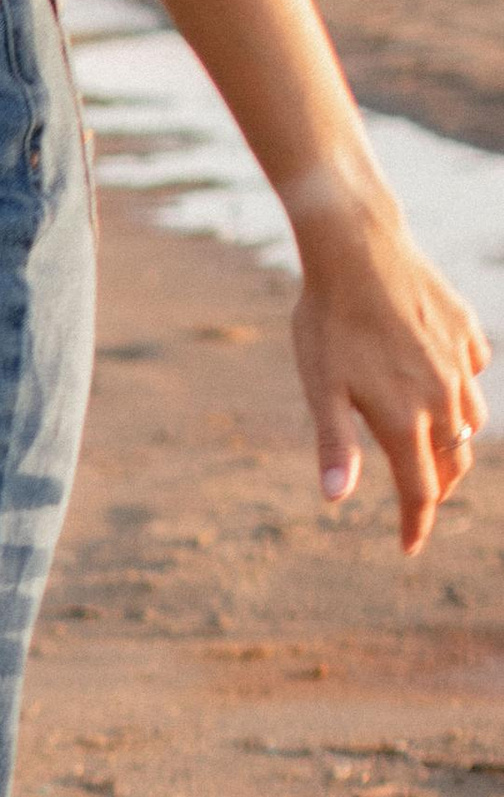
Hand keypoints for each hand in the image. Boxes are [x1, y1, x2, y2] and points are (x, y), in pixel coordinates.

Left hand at [290, 182, 489, 554]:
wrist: (358, 249)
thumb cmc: (328, 321)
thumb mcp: (320, 388)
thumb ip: (334, 445)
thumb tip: (334, 500)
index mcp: (406, 419)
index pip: (421, 490)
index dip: (416, 524)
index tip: (408, 547)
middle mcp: (443, 396)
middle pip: (453, 461)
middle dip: (437, 488)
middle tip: (419, 503)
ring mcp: (459, 362)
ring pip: (472, 420)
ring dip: (456, 444)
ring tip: (435, 452)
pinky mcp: (465, 330)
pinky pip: (475, 371)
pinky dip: (464, 390)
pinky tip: (446, 386)